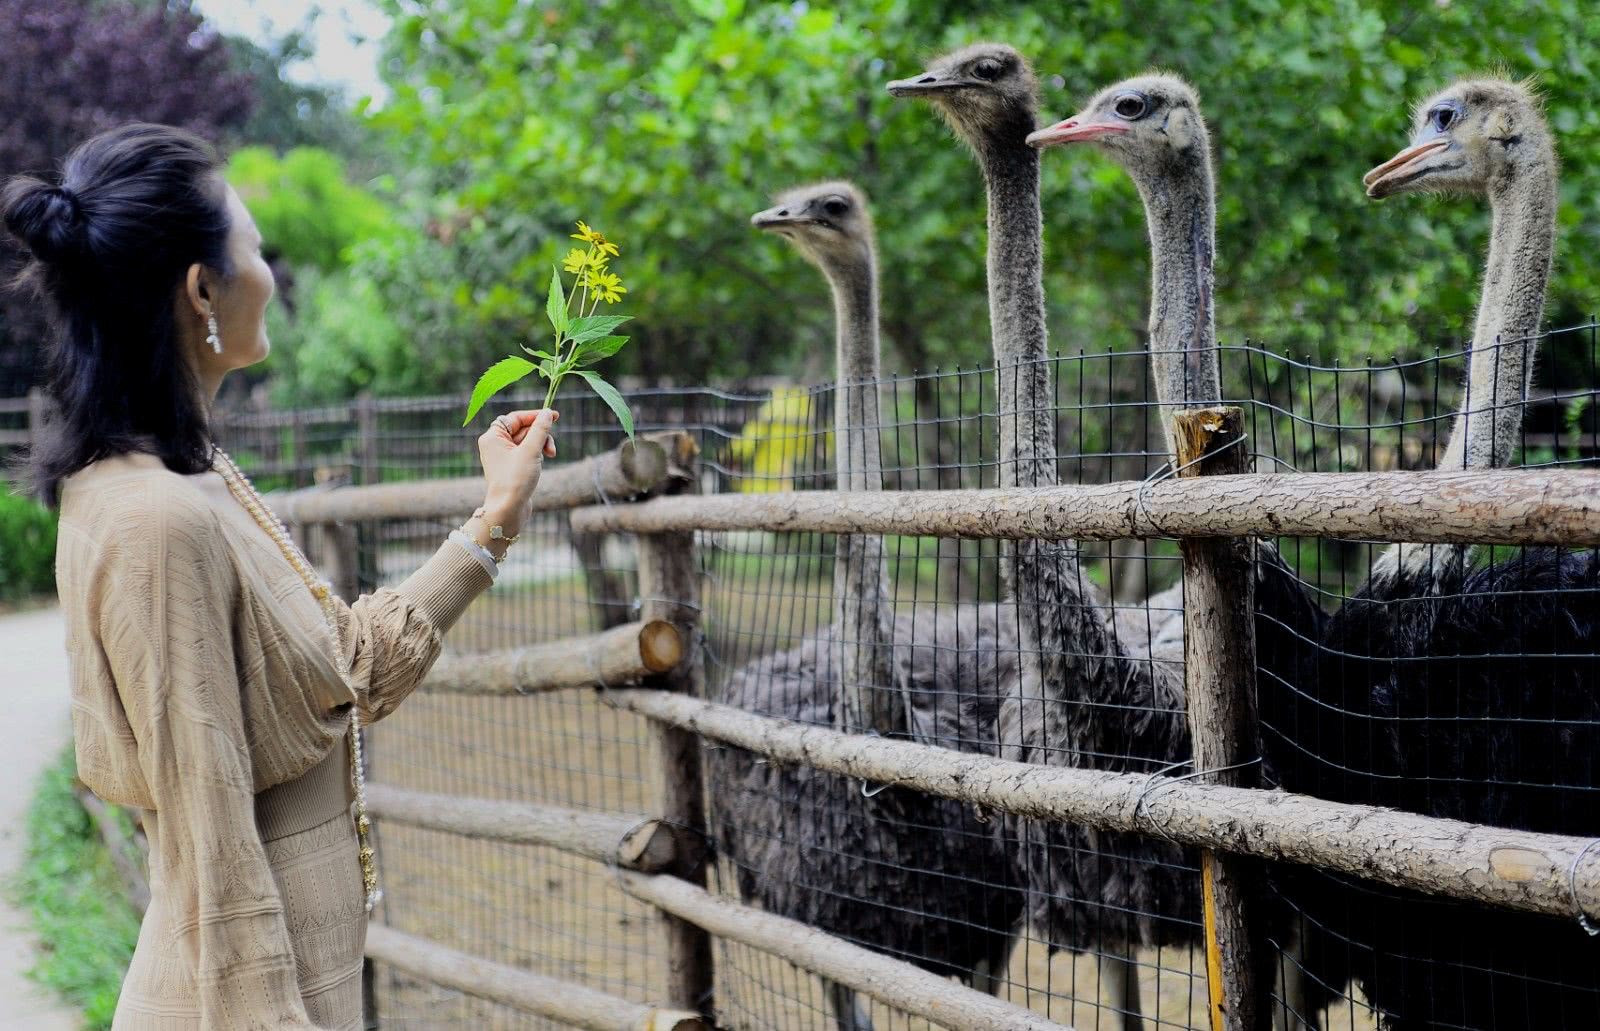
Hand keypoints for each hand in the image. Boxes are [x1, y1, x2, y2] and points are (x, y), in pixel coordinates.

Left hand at [476, 409, 557, 541]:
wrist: (508, 510)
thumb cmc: (515, 479)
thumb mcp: (531, 450)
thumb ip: (540, 429)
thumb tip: (548, 413)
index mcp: (493, 437)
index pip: (516, 418)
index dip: (536, 415)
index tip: (554, 415)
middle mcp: (495, 445)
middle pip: (523, 429)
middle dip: (540, 435)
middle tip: (552, 447)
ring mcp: (503, 457)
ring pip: (527, 441)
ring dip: (541, 445)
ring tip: (551, 455)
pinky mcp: (511, 468)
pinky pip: (526, 453)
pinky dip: (537, 454)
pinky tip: (542, 463)